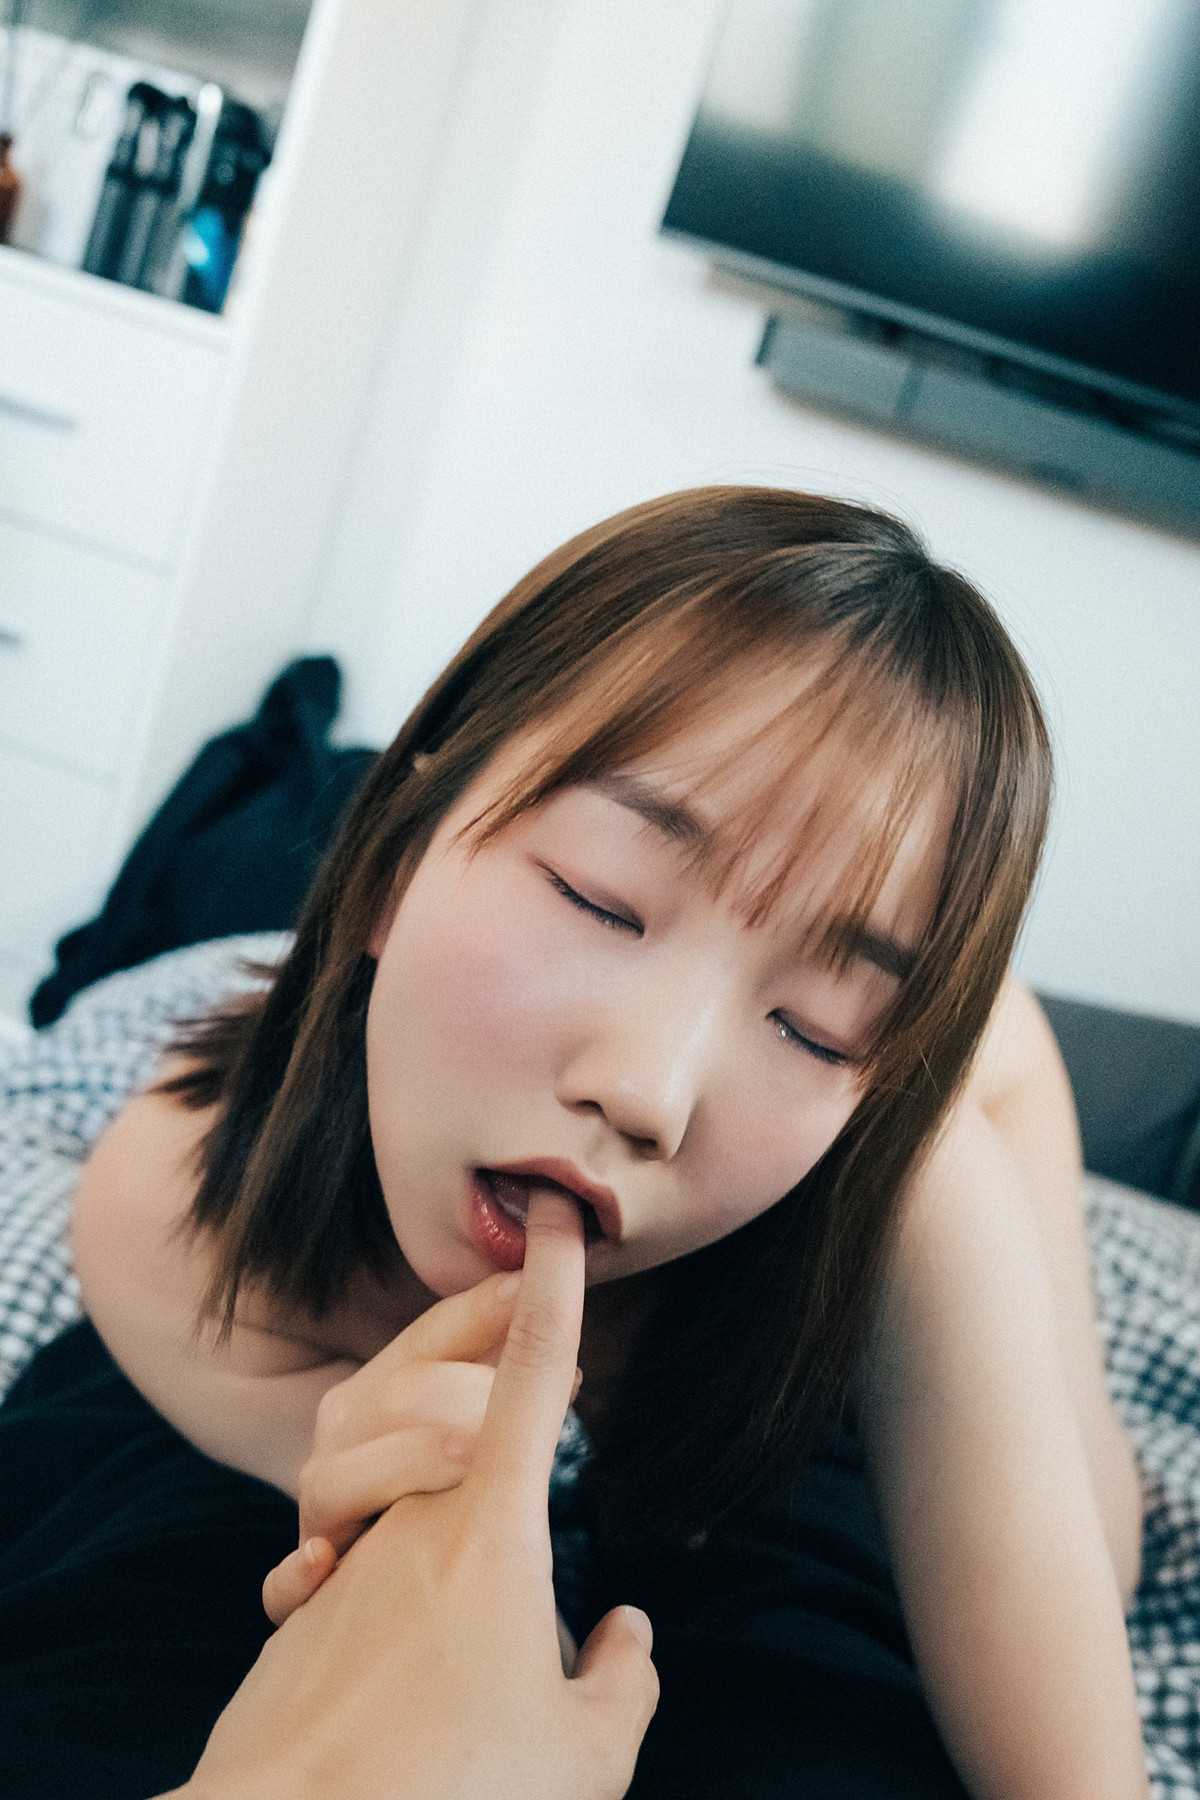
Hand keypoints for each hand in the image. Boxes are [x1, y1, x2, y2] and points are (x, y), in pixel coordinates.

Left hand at [173, 1187, 658, 1799]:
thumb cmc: (451, 1794)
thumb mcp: (583, 1757)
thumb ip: (623, 1679)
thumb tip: (626, 1630)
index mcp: (493, 1527)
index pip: (536, 1373)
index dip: (558, 1286)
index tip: (561, 1214)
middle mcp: (414, 1514)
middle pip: (457, 1392)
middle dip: (496, 1354)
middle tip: (556, 1376)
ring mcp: (350, 1548)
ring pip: (396, 1454)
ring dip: (441, 1443)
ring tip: (487, 1485)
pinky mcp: (305, 1600)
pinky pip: (348, 1526)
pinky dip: (388, 1525)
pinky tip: (417, 1609)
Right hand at [262, 1271, 579, 1625]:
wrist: (387, 1612)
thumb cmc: (439, 1503)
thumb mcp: (466, 1431)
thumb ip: (499, 1382)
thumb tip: (563, 1342)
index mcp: (379, 1396)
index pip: (430, 1336)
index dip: (481, 1308)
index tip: (533, 1284)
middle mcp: (340, 1443)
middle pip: (397, 1398)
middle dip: (467, 1393)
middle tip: (542, 1395)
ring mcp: (316, 1514)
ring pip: (334, 1478)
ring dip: (406, 1463)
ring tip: (474, 1457)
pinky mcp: (296, 1593)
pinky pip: (283, 1585)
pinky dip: (296, 1574)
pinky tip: (323, 1561)